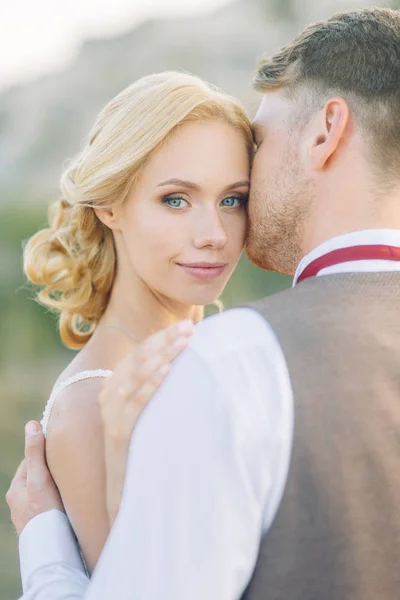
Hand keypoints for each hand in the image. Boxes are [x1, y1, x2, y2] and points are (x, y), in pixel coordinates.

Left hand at [6, 421, 63, 535]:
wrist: (51, 550)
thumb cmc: (45, 512)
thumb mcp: (40, 477)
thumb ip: (36, 452)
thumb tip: (31, 425)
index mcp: (15, 490)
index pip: (31, 462)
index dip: (46, 454)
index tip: (61, 449)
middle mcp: (19, 504)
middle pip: (37, 478)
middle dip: (51, 472)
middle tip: (68, 468)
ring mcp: (30, 517)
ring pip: (43, 494)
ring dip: (55, 489)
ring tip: (70, 487)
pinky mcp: (42, 527)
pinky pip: (49, 508)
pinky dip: (58, 504)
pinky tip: (68, 506)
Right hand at [98, 319, 193, 524]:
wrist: (125, 491)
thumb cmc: (142, 447)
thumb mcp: (149, 413)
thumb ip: (156, 389)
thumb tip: (184, 365)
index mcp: (115, 386)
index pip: (140, 353)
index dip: (163, 337)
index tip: (189, 325)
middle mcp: (108, 395)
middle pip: (139, 359)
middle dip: (166, 341)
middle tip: (190, 328)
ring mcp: (109, 414)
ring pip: (136, 376)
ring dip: (161, 356)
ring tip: (183, 343)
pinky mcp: (116, 434)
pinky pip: (134, 404)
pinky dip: (150, 385)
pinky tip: (167, 371)